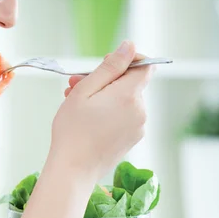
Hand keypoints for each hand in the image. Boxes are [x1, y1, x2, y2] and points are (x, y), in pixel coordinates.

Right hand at [51, 43, 153, 182]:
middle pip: (130, 84)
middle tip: (74, 85)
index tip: (105, 65)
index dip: (127, 60)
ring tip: (76, 104)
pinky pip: (124, 118)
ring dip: (103, 97)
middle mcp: (140, 111)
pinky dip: (108, 113)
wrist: (73, 170)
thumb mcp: (85, 91)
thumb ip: (110, 67)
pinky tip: (87, 119)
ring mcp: (138, 128)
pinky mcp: (132, 140)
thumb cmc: (73, 131)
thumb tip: (130, 46)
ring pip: (125, 101)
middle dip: (105, 81)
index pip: (145, 66)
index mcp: (129, 95)